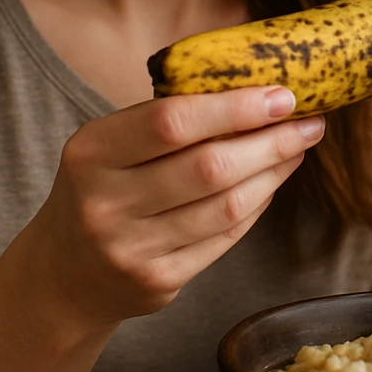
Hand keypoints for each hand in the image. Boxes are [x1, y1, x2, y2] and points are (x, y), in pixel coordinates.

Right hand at [25, 85, 324, 329]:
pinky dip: (256, 207)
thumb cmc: (101, 188)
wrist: (63, 271)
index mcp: (91, 152)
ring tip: (298, 148)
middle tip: (307, 122)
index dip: (234, 107)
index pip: (171, 122)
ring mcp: (130, 249)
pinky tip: (271, 183)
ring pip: (225, 207)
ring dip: (273, 173)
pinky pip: (224, 239)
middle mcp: (105, 203)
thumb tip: (255, 88)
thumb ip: (166, 119)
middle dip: (269, 141)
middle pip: (209, 167)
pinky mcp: (156, 282)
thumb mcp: (109, 145)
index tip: (281, 95)